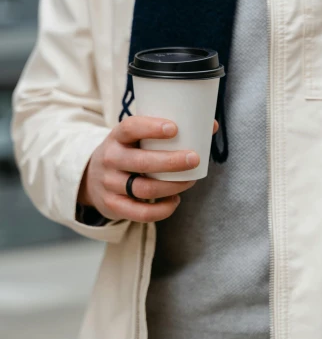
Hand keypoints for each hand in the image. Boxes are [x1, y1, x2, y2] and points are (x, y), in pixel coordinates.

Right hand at [78, 116, 218, 222]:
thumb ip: (167, 131)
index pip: (130, 128)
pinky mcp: (113, 206)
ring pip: (144, 189)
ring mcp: (110, 184)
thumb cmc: (128, 152)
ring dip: (172, 186)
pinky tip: (175, 200)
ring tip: (190, 181)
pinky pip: (141, 213)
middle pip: (141, 162)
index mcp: (117, 137)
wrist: (92, 178)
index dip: (151, 127)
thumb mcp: (136, 138)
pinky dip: (162, 210)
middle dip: (171, 162)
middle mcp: (110, 159)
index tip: (174, 128)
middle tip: (194, 159)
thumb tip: (211, 125)